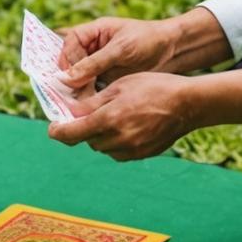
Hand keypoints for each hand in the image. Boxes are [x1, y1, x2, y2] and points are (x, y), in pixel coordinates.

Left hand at [46, 72, 201, 160]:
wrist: (188, 104)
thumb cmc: (153, 87)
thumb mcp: (119, 86)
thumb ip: (91, 103)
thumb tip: (70, 113)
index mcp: (108, 119)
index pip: (71, 133)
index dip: (57, 132)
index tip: (53, 128)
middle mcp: (118, 139)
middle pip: (86, 140)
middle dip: (83, 129)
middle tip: (86, 115)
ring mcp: (131, 150)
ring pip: (102, 147)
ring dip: (100, 136)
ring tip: (112, 116)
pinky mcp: (142, 154)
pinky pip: (118, 152)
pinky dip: (115, 141)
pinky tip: (125, 125)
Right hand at [55, 16, 188, 90]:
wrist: (172, 51)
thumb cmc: (147, 40)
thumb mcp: (120, 50)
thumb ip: (94, 63)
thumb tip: (67, 78)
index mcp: (91, 32)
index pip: (68, 45)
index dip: (67, 62)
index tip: (71, 78)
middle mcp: (89, 48)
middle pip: (69, 64)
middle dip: (71, 80)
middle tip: (74, 96)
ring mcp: (96, 65)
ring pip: (77, 79)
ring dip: (78, 91)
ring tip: (83, 103)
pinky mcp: (103, 79)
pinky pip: (89, 88)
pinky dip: (89, 97)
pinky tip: (92, 106)